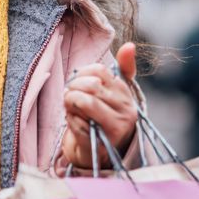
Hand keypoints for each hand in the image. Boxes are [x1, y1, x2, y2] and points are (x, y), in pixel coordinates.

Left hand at [60, 42, 139, 168]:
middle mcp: (125, 109)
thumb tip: (130, 46)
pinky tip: (73, 122)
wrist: (102, 152)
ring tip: (69, 107)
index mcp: (125, 93)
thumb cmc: (105, 117)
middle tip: (68, 96)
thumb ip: (123, 69)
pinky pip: (79, 123)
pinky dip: (70, 120)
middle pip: (91, 86)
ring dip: (70, 103)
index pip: (99, 71)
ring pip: (85, 102)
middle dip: (72, 89)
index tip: (76, 83)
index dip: (81, 74)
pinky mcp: (104, 142)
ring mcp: (116, 127)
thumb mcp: (113, 92)